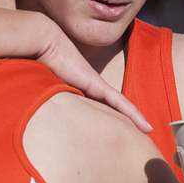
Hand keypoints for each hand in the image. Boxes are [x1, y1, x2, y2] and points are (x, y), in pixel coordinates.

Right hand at [34, 18, 150, 132]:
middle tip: (139, 139)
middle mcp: (89, 88)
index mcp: (76, 90)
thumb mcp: (40, 89)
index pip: (97, 109)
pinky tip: (147, 127)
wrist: (43, 42)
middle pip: (111, 110)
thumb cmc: (34, 65)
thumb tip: (36, 121)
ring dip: (134, 122)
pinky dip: (134, 115)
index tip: (117, 134)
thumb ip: (42, 103)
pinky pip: (121, 104)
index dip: (108, 121)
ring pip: (121, 108)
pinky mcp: (98, 85)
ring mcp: (95, 85)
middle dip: (124, 125)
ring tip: (149, 133)